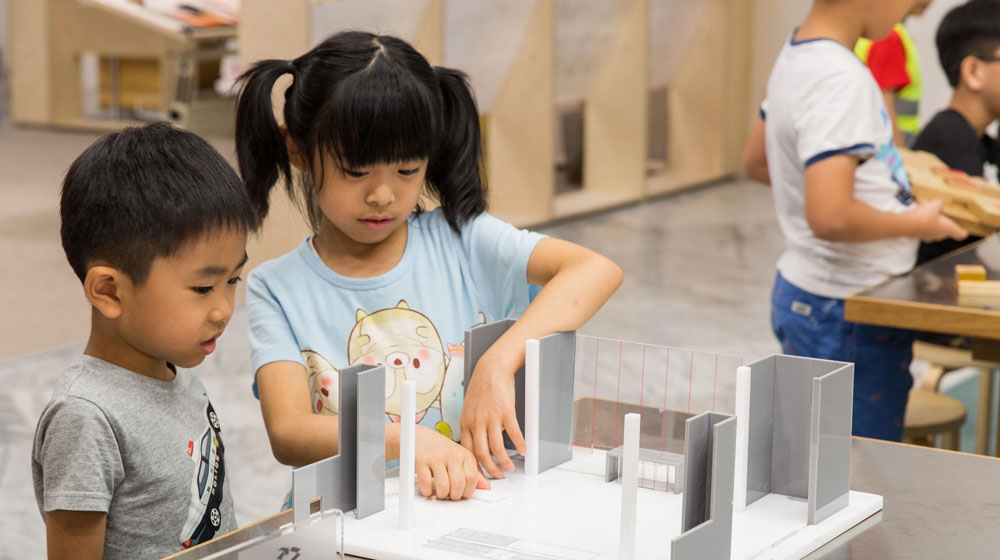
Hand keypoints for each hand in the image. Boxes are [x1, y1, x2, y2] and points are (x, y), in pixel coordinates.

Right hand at [413, 425, 487, 499]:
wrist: (419, 436)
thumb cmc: (440, 450)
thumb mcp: (460, 459)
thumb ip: (472, 473)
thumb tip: (486, 488)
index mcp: (465, 455)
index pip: (472, 478)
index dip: (467, 491)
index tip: (461, 493)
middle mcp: (452, 454)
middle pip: (458, 484)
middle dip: (454, 496)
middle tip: (449, 495)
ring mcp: (436, 457)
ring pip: (443, 486)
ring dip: (441, 495)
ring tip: (439, 493)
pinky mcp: (421, 460)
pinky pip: (426, 484)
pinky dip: (427, 491)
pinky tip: (428, 488)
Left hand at [460, 357, 525, 478]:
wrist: (492, 368)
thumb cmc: (481, 388)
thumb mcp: (468, 409)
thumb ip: (471, 426)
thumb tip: (476, 445)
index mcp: (466, 423)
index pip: (467, 452)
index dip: (474, 467)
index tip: (481, 477)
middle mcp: (476, 422)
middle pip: (481, 453)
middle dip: (490, 469)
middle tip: (497, 476)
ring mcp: (491, 417)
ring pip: (496, 447)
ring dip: (505, 461)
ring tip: (510, 468)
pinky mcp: (506, 411)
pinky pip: (514, 433)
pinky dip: (520, 444)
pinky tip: (524, 451)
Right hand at [912, 200, 967, 241]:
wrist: (909, 223)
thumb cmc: (927, 215)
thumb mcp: (935, 204)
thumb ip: (939, 203)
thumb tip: (939, 202)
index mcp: (948, 229)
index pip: (960, 234)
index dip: (963, 232)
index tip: (965, 230)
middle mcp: (940, 236)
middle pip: (946, 233)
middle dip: (945, 227)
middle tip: (944, 218)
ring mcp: (928, 237)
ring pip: (934, 233)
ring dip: (933, 227)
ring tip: (930, 217)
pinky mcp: (918, 236)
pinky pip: (924, 232)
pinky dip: (923, 227)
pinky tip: (919, 219)